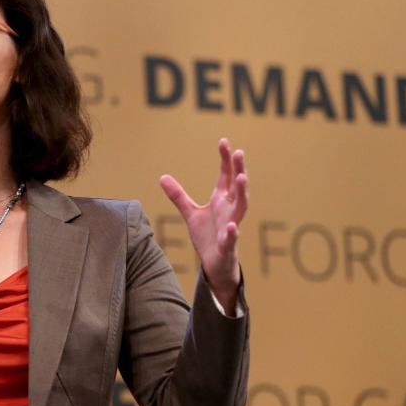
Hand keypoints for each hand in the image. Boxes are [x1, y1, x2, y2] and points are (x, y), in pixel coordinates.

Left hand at [159, 138, 248, 307]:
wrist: (214, 263)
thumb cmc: (207, 236)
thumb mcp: (190, 213)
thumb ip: (178, 195)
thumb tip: (162, 177)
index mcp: (221, 200)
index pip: (225, 176)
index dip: (225, 159)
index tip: (223, 141)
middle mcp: (229, 210)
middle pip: (236, 187)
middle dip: (238, 169)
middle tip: (239, 153)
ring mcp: (231, 226)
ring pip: (241, 208)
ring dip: (243, 193)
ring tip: (242, 178)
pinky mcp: (227, 244)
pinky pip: (232, 237)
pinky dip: (232, 232)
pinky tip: (232, 225)